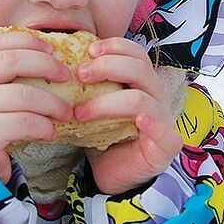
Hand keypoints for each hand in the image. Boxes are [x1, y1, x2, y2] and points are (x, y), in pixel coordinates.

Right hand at [0, 29, 74, 182]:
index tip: (51, 48)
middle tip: (66, 76)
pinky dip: (43, 126)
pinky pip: (23, 123)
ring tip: (66, 113)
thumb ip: (9, 73)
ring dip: (52, 103)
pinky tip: (50, 132)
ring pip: (22, 95)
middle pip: (11, 62)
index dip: (27, 41)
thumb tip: (53, 54)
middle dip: (45, 65)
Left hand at [74, 37, 182, 194]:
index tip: (88, 50)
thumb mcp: (92, 106)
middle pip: (140, 68)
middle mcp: (156, 97)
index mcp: (142, 83)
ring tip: (81, 112)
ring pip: (142, 99)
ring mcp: (164, 120)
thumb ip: (85, 87)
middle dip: (107, 67)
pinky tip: (138, 121)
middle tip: (79, 75)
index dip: (115, 46)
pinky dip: (152, 122)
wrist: (114, 177)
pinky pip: (164, 130)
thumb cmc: (104, 138)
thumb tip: (56, 63)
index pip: (136, 53)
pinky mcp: (167, 145)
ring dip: (107, 102)